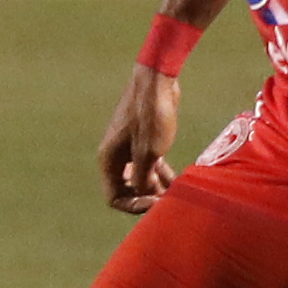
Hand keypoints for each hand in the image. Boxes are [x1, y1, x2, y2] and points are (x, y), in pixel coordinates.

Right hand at [99, 66, 182, 214]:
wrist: (156, 81)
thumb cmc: (150, 116)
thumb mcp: (148, 153)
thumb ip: (143, 179)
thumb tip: (143, 193)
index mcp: (109, 160)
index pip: (114, 197)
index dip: (134, 206)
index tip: (156, 202)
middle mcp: (115, 156)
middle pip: (127, 189)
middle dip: (146, 197)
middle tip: (168, 201)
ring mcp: (128, 148)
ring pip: (140, 177)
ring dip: (156, 187)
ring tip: (177, 194)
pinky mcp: (142, 139)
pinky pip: (149, 165)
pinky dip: (160, 174)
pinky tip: (178, 180)